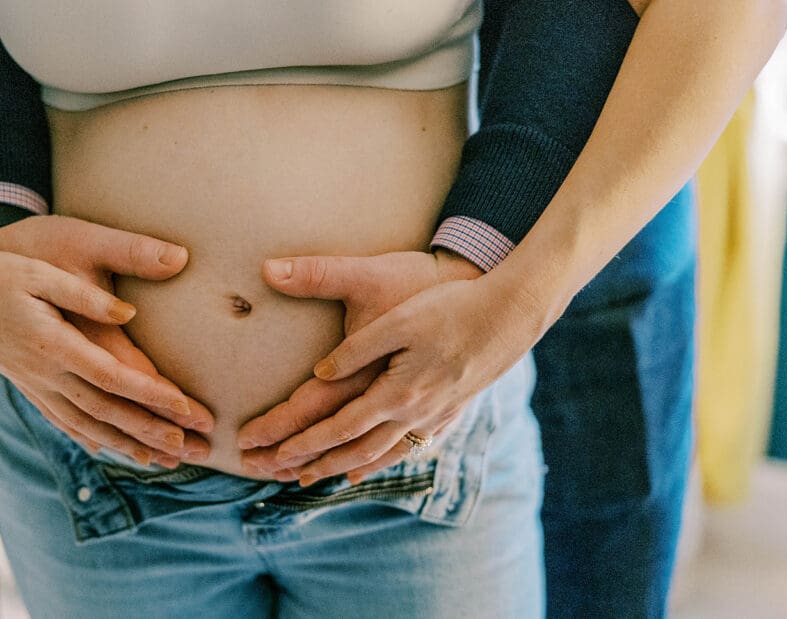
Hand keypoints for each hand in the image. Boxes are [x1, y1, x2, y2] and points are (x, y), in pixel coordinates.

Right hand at [0, 215, 213, 467]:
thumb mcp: (39, 271)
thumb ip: (85, 295)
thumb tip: (129, 314)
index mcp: (51, 342)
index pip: (111, 376)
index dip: (150, 394)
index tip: (184, 408)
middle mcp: (43, 372)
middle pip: (104, 410)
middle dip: (148, 432)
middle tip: (187, 449)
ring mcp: (32, 383)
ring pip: (85, 423)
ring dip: (124, 444)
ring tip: (161, 462)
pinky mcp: (26, 384)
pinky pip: (62, 420)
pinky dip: (90, 438)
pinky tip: (109, 450)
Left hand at [265, 259, 547, 485]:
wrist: (511, 313)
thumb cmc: (452, 307)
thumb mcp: (398, 320)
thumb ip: (356, 348)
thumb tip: (319, 373)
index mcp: (395, 392)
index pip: (339, 426)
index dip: (304, 441)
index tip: (274, 454)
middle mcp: (414, 413)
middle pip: (357, 448)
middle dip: (318, 463)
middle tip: (286, 476)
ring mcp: (436, 414)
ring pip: (385, 452)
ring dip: (349, 467)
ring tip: (323, 478)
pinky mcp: (452, 407)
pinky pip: (413, 444)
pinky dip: (388, 459)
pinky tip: (376, 463)